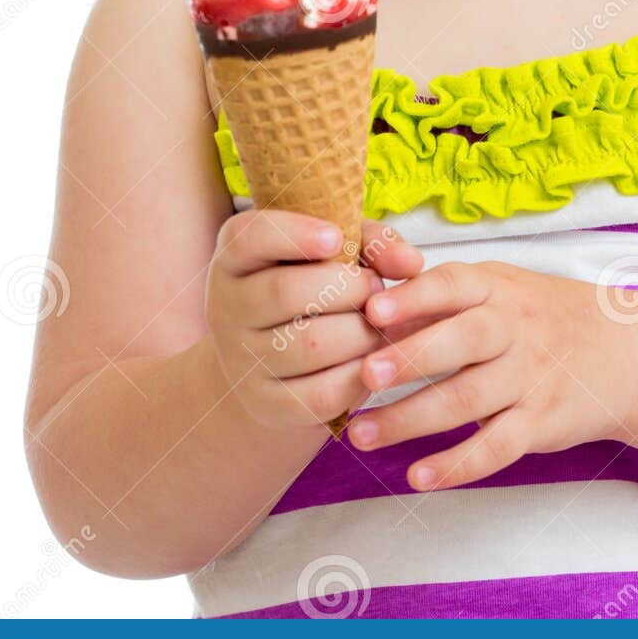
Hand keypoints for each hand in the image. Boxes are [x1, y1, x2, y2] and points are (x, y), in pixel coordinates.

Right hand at [205, 209, 424, 431]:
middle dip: (347, 287)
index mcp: (236, 256)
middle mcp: (227, 306)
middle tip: (374, 288)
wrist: (274, 357)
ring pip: (310, 344)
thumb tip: (410, 262)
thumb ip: (373, 242)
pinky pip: (322, 393)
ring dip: (361, 332)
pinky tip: (368, 360)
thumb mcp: (334, 249)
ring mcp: (241, 359)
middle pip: (285, 292)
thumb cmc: (312, 284)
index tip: (336, 237)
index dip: (294, 234)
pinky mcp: (267, 404)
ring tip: (376, 324)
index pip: (251, 236)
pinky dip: (358, 375)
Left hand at [346, 260, 635, 487]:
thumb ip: (441, 299)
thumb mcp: (499, 289)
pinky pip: (496, 447)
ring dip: (411, 419)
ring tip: (361, 434)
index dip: (414, 297)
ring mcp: (530, 378)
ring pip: (468, 400)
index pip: (453, 285)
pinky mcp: (540, 424)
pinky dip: (456, 465)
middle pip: (462, 341)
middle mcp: (515, 329)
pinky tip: (418, 476)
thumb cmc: (540, 316)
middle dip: (410, 357)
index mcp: (497, 289)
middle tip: (364, 374)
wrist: (622, 352)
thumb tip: (365, 308)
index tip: (373, 310)